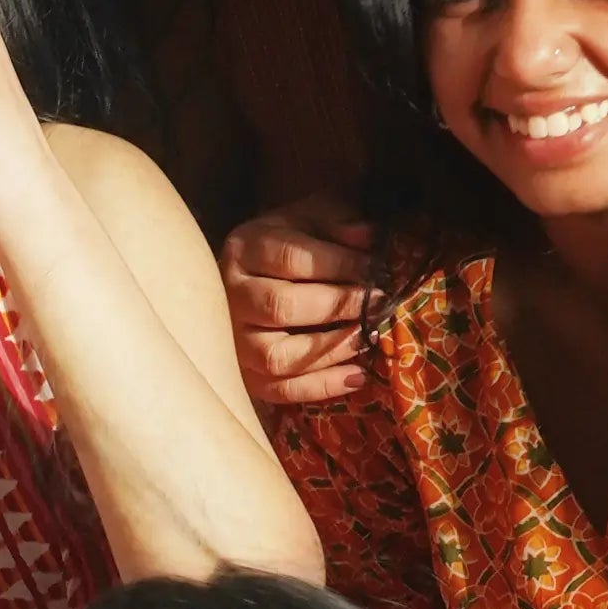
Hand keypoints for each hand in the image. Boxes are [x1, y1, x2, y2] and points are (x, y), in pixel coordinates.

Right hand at [219, 196, 376, 409]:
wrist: (255, 270)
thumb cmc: (291, 240)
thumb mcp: (312, 217)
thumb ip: (339, 221)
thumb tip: (368, 238)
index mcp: (245, 249)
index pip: (290, 258)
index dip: (338, 264)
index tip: (376, 269)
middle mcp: (230, 295)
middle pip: (281, 306)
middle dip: (337, 306)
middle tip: (377, 304)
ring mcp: (233, 340)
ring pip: (276, 356)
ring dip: (329, 350)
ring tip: (366, 337)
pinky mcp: (245, 374)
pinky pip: (279, 391)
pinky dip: (321, 387)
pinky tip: (357, 376)